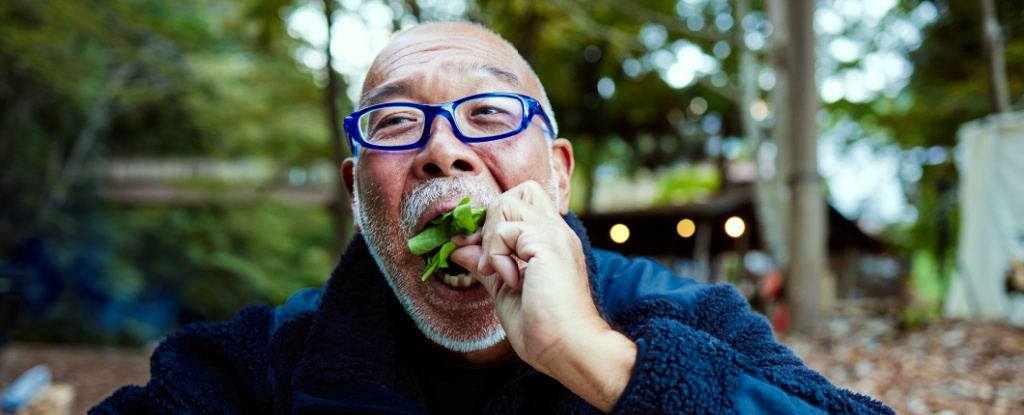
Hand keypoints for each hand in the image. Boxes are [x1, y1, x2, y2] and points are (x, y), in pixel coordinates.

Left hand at [450, 181, 635, 411]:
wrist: (567, 347)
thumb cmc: (542, 328)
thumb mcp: (504, 290)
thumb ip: (484, 265)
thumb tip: (456, 249)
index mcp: (550, 240)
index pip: (523, 202)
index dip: (493, 220)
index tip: (476, 252)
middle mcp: (556, 230)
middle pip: (520, 190)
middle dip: (492, 217)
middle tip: (486, 256)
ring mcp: (553, 234)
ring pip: (506, 203)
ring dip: (489, 237)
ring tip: (496, 271)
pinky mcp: (546, 243)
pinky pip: (504, 229)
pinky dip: (495, 254)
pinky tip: (510, 280)